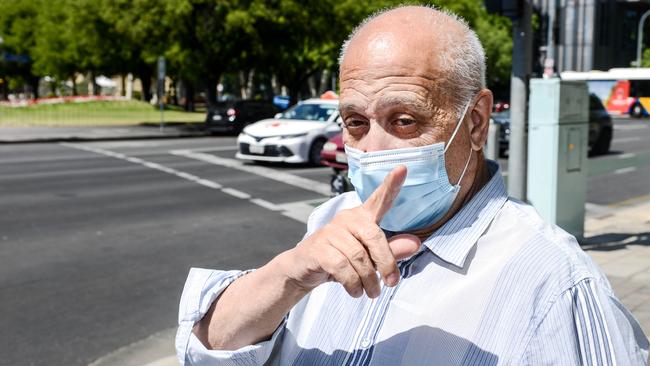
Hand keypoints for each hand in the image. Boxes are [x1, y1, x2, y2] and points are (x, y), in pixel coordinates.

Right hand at [282, 165, 421, 297]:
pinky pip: (343, 269)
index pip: (379, 199)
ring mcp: (330, 232)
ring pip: (359, 258)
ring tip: (371, 292)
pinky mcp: (319, 248)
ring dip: (369, 280)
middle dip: (386, 263)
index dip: (391, 184)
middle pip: (375, 237)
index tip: (402, 168)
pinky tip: (355, 291)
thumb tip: (415, 243)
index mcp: (361, 217)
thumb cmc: (340, 260)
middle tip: (391, 283)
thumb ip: (391, 250)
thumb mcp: (368, 257)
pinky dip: (353, 284)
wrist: (302, 269)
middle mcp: (346, 219)